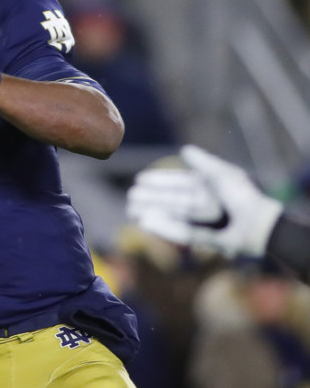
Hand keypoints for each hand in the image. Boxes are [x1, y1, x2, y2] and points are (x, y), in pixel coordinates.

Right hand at [126, 145, 282, 257]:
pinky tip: (146, 222)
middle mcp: (201, 204)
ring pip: (171, 215)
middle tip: (130, 197)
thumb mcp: (222, 173)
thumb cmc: (242, 195)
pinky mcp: (201, 238)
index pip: (177, 183)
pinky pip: (178, 231)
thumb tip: (184, 149)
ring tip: (132, 211)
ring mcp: (200, 222)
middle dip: (150, 198)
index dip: (159, 181)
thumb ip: (202, 162)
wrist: (257, 223)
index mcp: (206, 187)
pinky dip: (162, 227)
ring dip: (151, 212)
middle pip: (170, 200)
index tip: (139, 180)